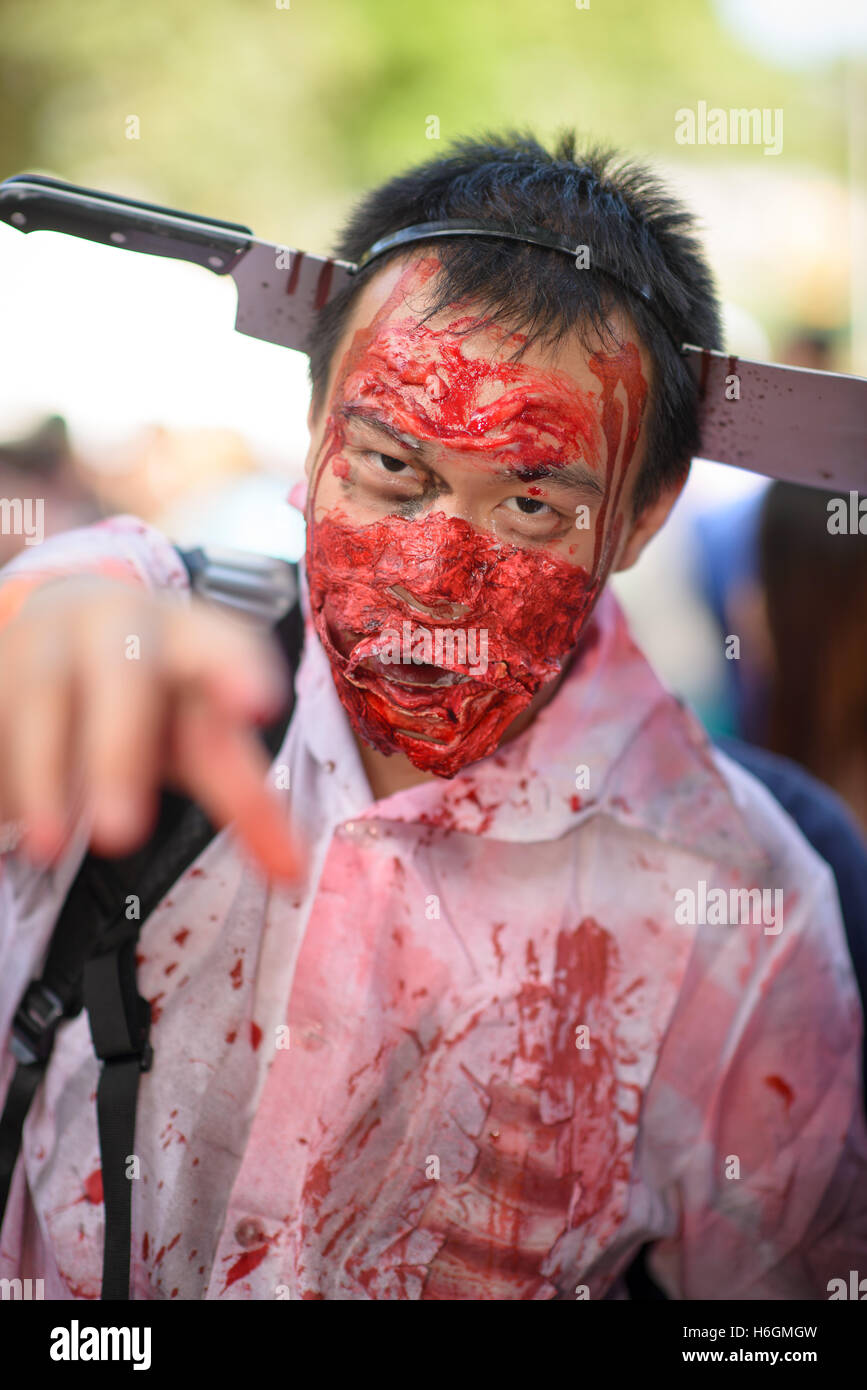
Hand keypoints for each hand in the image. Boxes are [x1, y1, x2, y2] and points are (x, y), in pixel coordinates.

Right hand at [0, 574, 300, 880]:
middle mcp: (119, 625)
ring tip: (47, 845)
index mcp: (191, 636)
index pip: (222, 642)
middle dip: (119, 755)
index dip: (239, 669)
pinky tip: (9, 813)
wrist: (65, 632)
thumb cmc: (152, 697)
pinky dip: (2, 769)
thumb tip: (292, 876)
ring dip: (44, 773)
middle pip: (124, 676)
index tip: (258, 707)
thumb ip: (246, 799)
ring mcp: (47, 636)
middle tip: (120, 838)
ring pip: (42, 694)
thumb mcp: (200, 737)